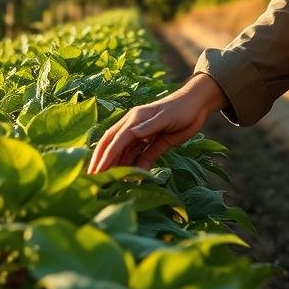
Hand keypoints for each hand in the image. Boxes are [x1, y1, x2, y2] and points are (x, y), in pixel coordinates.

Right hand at [87, 73, 229, 174]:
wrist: (197, 106)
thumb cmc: (181, 109)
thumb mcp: (165, 117)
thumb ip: (147, 126)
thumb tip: (130, 133)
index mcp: (134, 119)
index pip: (116, 140)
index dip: (106, 156)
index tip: (97, 170)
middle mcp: (134, 127)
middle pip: (113, 145)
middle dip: (102, 161)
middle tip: (92, 178)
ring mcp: (143, 136)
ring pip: (125, 153)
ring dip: (117, 166)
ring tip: (108, 182)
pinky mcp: (153, 143)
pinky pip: (140, 157)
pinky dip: (134, 167)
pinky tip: (131, 179)